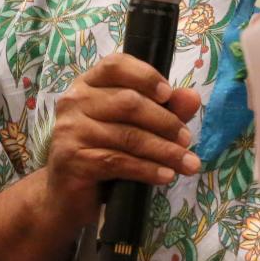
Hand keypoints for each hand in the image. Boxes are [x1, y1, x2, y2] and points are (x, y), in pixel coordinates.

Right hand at [44, 53, 200, 226]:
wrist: (66, 195)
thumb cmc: (103, 152)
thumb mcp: (136, 127)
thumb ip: (164, 109)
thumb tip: (193, 98)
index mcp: (88, 83)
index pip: (116, 65)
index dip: (146, 76)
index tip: (169, 94)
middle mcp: (74, 100)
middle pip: (129, 102)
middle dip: (165, 122)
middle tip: (187, 139)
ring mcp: (69, 129)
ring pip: (128, 136)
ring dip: (164, 151)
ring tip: (188, 163)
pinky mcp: (71, 159)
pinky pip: (118, 161)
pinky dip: (148, 170)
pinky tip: (166, 176)